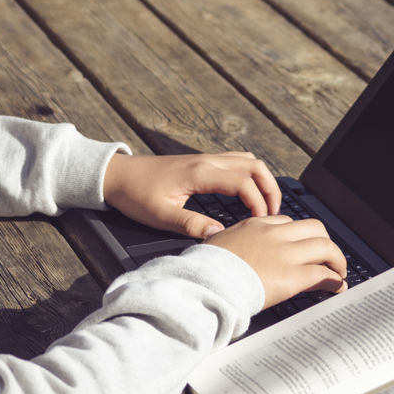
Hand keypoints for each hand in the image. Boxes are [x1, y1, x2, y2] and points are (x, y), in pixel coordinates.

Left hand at [103, 150, 281, 237]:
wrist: (118, 175)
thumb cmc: (137, 194)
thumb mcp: (161, 215)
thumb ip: (191, 225)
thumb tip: (219, 234)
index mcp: (201, 173)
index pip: (244, 183)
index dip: (259, 203)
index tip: (263, 224)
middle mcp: (208, 161)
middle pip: (254, 166)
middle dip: (270, 189)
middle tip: (275, 215)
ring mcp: (206, 158)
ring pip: (247, 160)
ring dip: (262, 180)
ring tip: (266, 205)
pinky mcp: (202, 162)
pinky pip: (236, 161)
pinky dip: (250, 175)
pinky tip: (248, 194)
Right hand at [207, 215, 347, 309]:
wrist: (207, 282)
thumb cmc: (207, 267)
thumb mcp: (219, 242)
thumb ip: (234, 240)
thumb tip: (235, 248)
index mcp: (256, 224)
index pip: (288, 222)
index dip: (299, 236)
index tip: (303, 247)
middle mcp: (275, 234)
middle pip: (314, 228)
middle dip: (325, 242)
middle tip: (329, 258)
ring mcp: (285, 253)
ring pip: (325, 247)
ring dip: (337, 260)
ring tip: (338, 273)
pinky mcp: (292, 276)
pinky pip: (323, 273)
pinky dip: (334, 279)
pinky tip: (336, 286)